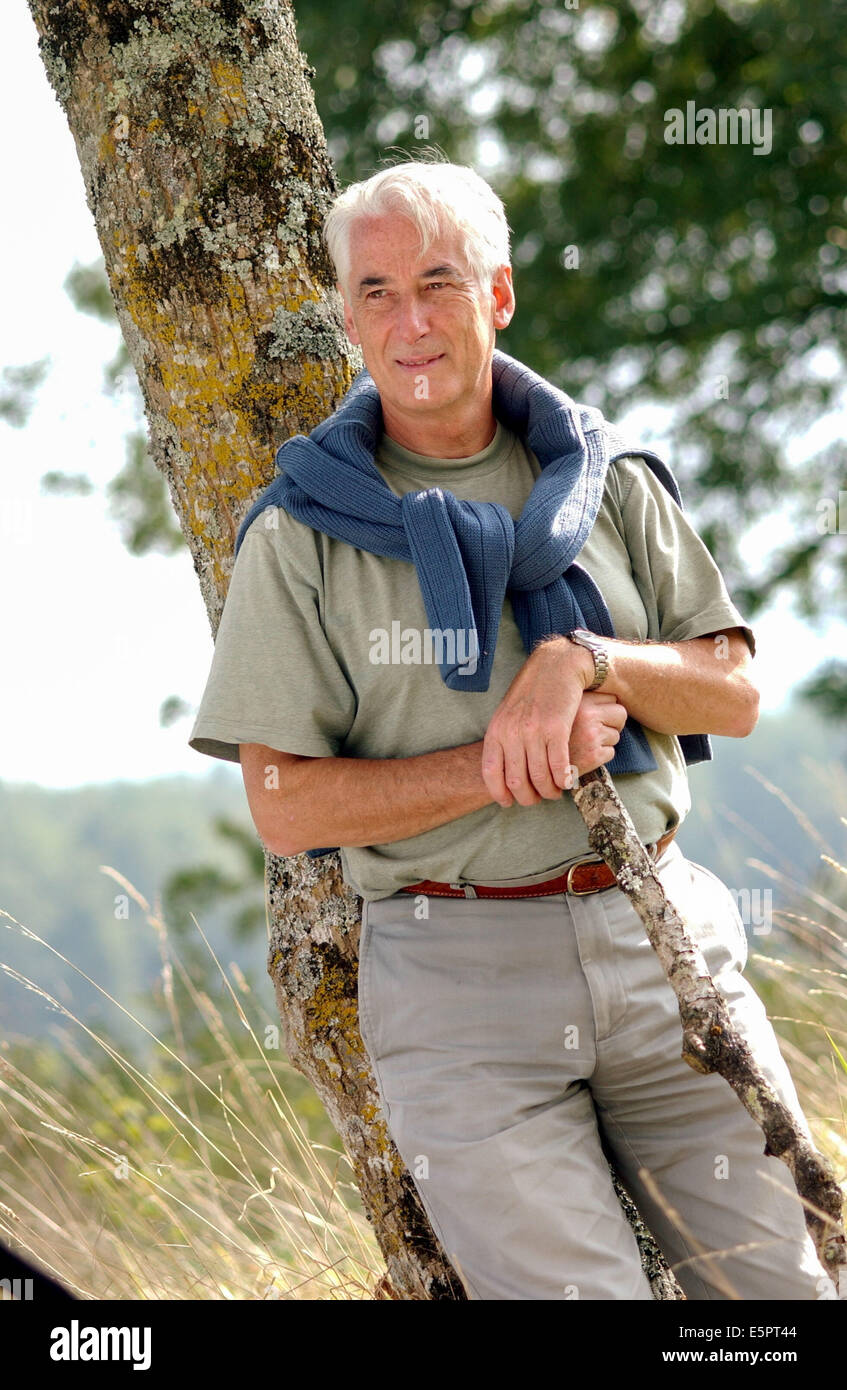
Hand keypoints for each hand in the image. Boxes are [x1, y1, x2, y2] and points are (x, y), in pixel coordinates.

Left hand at [481, 639, 626, 806]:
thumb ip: (504, 738)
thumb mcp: (508, 713)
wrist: (555, 667)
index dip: (499, 793)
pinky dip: (564, 779)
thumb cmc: (532, 692)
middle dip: (528, 798)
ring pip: (539, 777)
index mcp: (496, 730)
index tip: (508, 802)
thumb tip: (503, 767)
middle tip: (537, 799)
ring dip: (549, 791)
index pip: (491, 772)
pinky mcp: (556, 729)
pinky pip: (559, 765)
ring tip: (554, 792)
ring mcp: (534, 731)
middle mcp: (512, 733)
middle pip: (517, 781)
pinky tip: (567, 782)